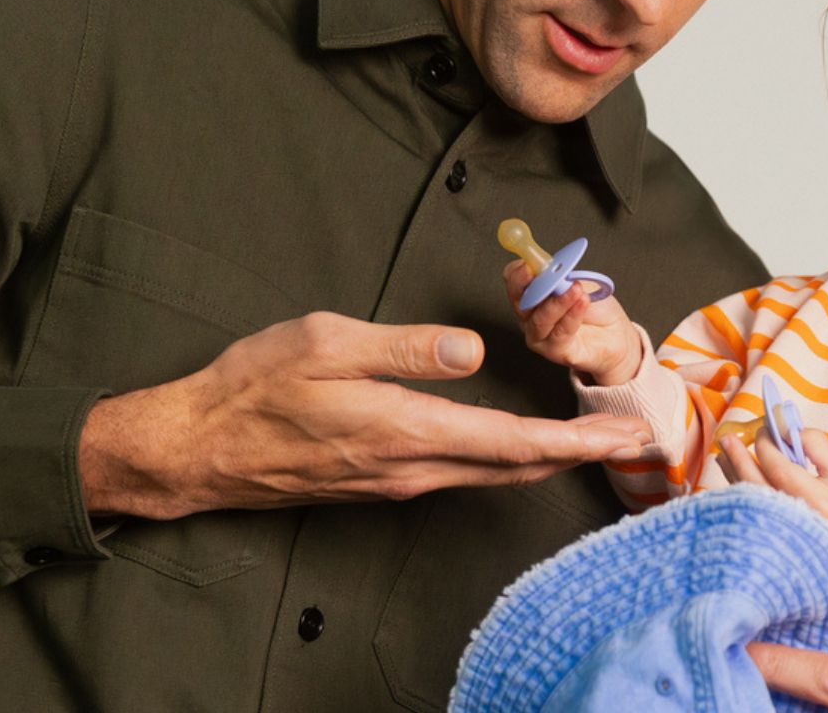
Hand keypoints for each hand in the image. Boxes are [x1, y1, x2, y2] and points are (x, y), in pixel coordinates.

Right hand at [78, 312, 652, 519]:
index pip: (512, 441)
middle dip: (576, 453)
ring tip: (587, 439)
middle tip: (629, 437)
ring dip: (544, 458)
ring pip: (490, 476)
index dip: (573, 439)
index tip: (621, 434)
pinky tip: (517, 446)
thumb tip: (471, 350)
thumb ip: (403, 347)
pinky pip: (461, 476)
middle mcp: (411, 467)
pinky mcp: (380, 484)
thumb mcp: (326, 342)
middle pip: (514, 467)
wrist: (198, 450)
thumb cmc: (254, 388)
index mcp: (405, 430)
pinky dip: (504, 461)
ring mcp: (396, 482)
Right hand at [504, 259, 641, 385]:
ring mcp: (541, 336)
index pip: (514, 280)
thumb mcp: (577, 280)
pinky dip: (572, 316)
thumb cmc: (595, 308)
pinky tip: (582, 302)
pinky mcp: (557, 352)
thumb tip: (549, 264)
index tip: (529, 263)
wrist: (615, 333)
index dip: (518, 272)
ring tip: (576, 289)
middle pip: (520, 301)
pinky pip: (560, 334)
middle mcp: (530, 316)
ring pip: (540, 319)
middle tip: (548, 274)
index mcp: (532, 294)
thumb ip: (560, 274)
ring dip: (558, 302)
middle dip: (532, 286)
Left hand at [717, 427, 827, 551]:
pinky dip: (739, 490)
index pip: (778, 468)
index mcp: (817, 502)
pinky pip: (748, 511)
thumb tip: (783, 428)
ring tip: (723, 453)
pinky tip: (733, 473)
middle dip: (738, 458)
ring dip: (733, 473)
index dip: (766, 444)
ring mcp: (781, 533)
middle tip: (726, 438)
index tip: (763, 429)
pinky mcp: (773, 538)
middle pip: (754, 486)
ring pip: (747, 500)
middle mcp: (795, 520)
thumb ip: (815, 443)